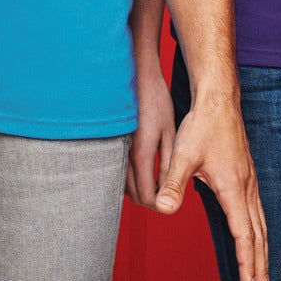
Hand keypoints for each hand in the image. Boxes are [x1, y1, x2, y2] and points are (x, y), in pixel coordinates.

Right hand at [126, 67, 175, 206]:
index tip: (170, 196)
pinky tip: (142, 169)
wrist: (136, 78)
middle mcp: (123, 157)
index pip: (147, 196)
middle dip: (151, 199)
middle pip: (134, 196)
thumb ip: (168, 163)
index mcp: (140, 155)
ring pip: (124, 186)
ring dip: (139, 189)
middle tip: (166, 191)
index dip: (160, 203)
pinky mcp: (109, 144)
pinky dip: (130, 178)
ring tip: (155, 180)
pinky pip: (118, 173)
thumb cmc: (156, 102)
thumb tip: (168, 189)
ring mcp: (114, 151)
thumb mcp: (170, 133)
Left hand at [155, 93, 269, 280]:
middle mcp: (247, 189)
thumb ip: (174, 183)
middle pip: (259, 236)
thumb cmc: (202, 126)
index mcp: (234, 189)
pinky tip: (255, 240)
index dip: (247, 262)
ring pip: (261, 226)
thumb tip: (165, 211)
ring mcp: (249, 183)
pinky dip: (259, 234)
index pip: (244, 234)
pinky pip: (257, 213)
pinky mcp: (246, 177)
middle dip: (261, 268)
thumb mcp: (183, 154)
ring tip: (263, 278)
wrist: (219, 100)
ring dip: (262, 254)